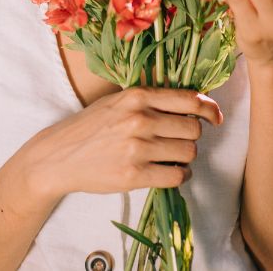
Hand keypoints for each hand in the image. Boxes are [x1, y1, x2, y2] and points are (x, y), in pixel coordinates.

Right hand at [21, 87, 223, 198]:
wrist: (57, 157)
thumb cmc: (90, 127)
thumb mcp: (118, 101)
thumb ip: (150, 100)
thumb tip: (193, 103)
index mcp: (137, 96)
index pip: (189, 99)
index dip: (209, 109)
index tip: (215, 117)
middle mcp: (139, 119)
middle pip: (193, 129)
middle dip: (191, 136)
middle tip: (177, 140)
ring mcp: (137, 148)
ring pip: (188, 153)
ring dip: (184, 157)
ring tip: (169, 157)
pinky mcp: (133, 175)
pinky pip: (176, 175)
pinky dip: (179, 175)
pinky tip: (168, 171)